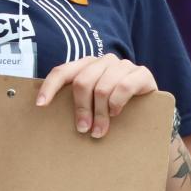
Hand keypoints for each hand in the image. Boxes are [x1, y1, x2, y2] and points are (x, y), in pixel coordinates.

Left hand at [35, 53, 157, 137]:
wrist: (150, 110)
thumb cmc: (114, 107)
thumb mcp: (92, 103)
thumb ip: (77, 102)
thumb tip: (48, 115)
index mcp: (86, 65)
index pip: (62, 71)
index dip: (49, 87)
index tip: (41, 105)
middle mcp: (104, 61)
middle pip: (82, 82)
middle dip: (81, 109)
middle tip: (83, 129)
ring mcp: (123, 65)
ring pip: (102, 88)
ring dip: (99, 113)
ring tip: (99, 130)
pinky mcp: (142, 73)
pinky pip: (124, 86)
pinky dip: (117, 103)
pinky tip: (116, 114)